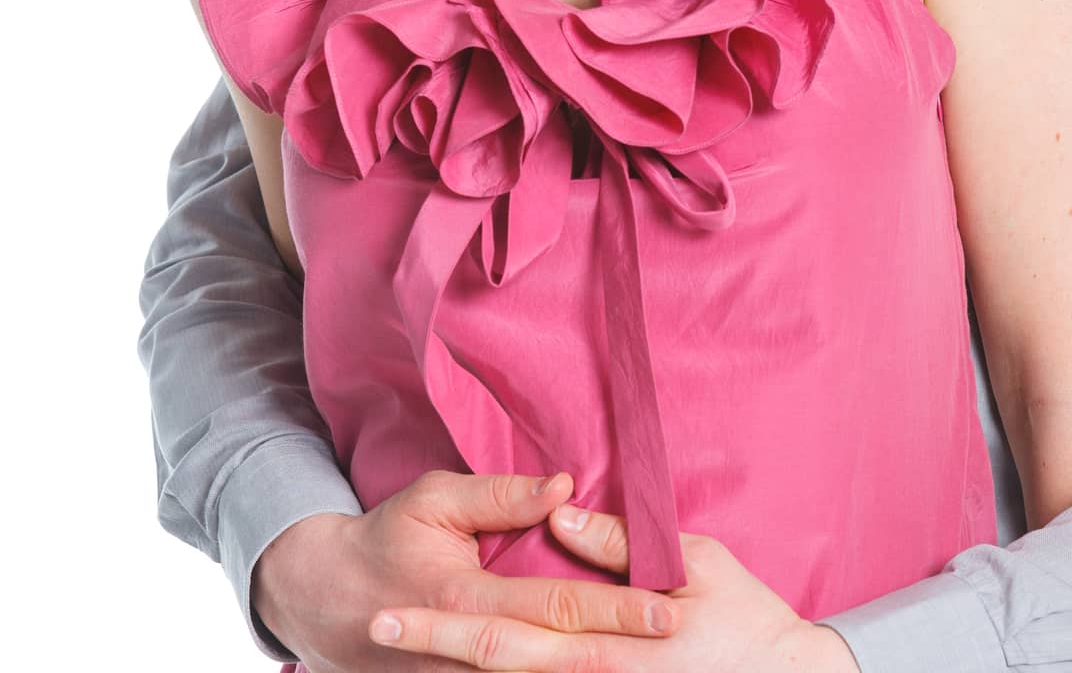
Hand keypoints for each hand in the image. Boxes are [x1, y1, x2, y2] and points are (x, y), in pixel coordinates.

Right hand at [253, 470, 679, 672]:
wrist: (325, 602)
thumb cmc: (385, 538)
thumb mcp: (433, 499)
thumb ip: (499, 495)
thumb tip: (564, 488)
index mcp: (466, 595)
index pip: (557, 602)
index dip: (614, 604)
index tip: (666, 605)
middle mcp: (467, 651)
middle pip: (559, 653)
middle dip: (620, 649)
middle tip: (675, 637)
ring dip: (591, 670)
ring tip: (652, 663)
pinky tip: (597, 666)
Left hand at [368, 502, 858, 670]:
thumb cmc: (746, 615)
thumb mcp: (695, 561)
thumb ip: (622, 543)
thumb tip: (564, 514)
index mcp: (607, 641)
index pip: (508, 630)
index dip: (444, 622)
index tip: (390, 607)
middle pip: (496, 667)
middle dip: (431, 651)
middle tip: (376, 630)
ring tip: (399, 653)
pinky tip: (467, 667)